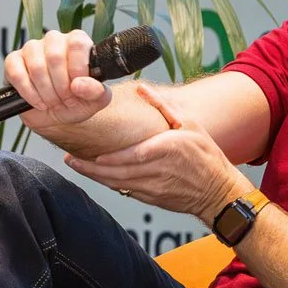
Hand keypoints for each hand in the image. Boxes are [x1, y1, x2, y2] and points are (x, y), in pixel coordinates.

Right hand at [4, 29, 111, 135]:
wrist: (57, 115)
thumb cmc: (77, 101)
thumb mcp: (96, 100)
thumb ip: (96, 91)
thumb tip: (79, 84)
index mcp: (77, 42)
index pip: (76, 44)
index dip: (77, 69)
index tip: (78, 87)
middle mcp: (54, 41)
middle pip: (55, 56)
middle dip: (61, 86)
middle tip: (65, 99)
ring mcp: (32, 49)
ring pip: (36, 65)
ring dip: (45, 91)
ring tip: (52, 102)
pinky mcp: (13, 61)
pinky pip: (16, 73)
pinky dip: (28, 92)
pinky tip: (38, 101)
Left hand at [64, 82, 252, 222]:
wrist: (217, 192)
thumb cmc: (206, 156)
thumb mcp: (191, 124)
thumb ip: (163, 106)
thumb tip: (142, 89)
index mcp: (167, 149)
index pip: (132, 156)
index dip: (108, 158)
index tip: (89, 153)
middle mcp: (157, 171)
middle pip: (117, 172)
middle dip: (90, 167)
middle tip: (70, 159)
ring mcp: (152, 188)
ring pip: (117, 184)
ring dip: (94, 176)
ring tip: (76, 165)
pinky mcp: (150, 198)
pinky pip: (124, 190)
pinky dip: (108, 183)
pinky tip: (95, 174)